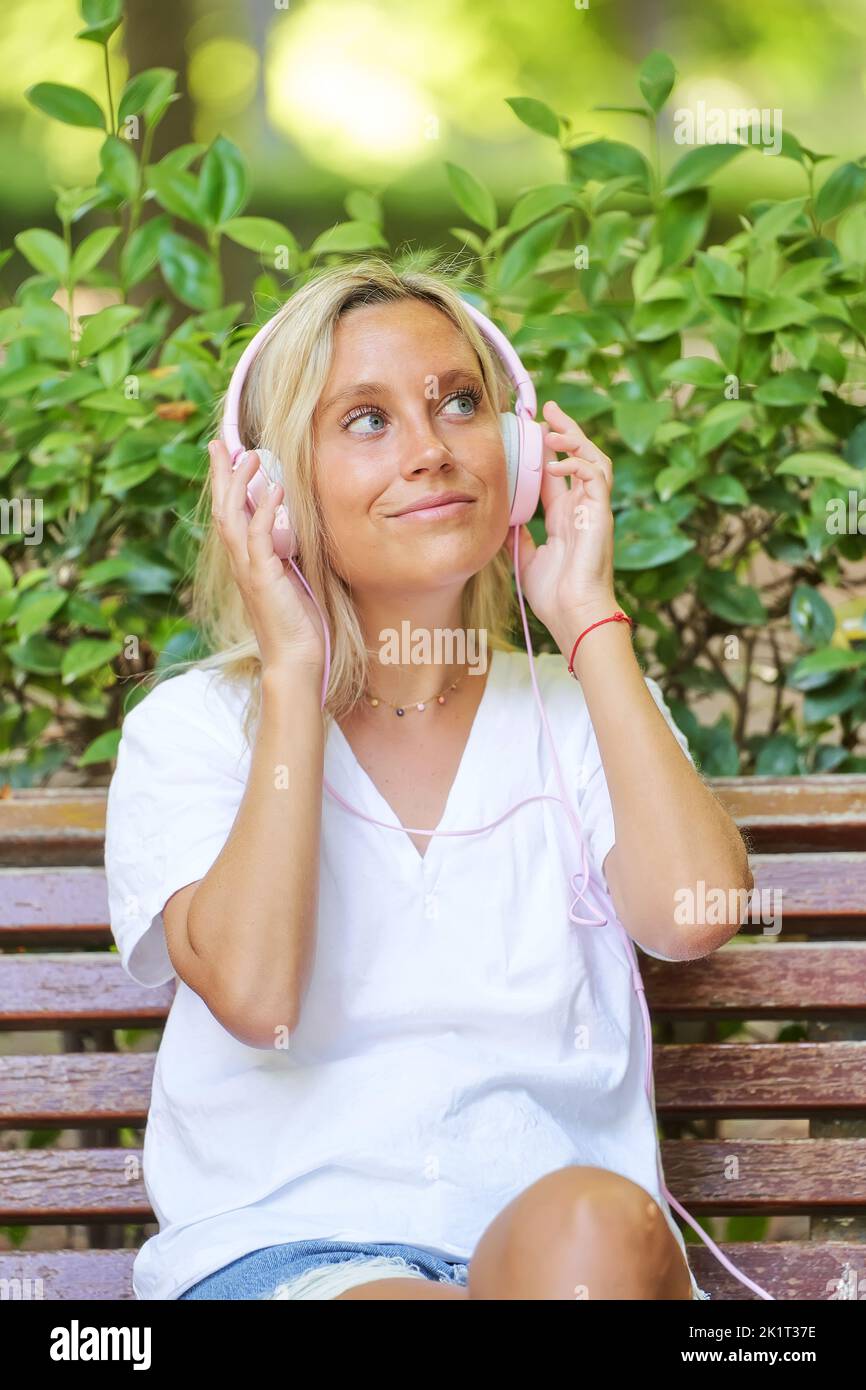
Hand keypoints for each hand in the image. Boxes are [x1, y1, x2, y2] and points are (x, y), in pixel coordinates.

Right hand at [208, 440, 325, 676]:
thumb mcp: (293, 580)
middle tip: (220, 444)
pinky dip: (264, 510)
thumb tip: (292, 528)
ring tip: (251, 455)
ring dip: (239, 484)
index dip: (227, 485)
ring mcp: (249, 570)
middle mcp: (242, 563)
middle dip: (221, 475)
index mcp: (247, 562)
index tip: (228, 456)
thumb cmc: (298, 626)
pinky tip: (275, 488)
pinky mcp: (262, 578)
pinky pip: (258, 536)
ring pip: (232, 518)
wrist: (295, 661)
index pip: (231, 515)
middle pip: (222, 509)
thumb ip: (288, 554)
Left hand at [512, 401, 616, 633]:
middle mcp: (582, 508)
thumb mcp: (526, 559)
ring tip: (552, 426)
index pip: (557, 473)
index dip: (545, 450)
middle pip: (580, 457)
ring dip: (574, 439)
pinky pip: (595, 476)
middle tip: (548, 408)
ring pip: (594, 459)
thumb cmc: (555, 596)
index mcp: (565, 517)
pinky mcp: (601, 513)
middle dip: (566, 430)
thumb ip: (517, 536)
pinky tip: (557, 463)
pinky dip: (577, 464)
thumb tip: (503, 519)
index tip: (530, 429)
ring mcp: (594, 510)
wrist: (573, 614)